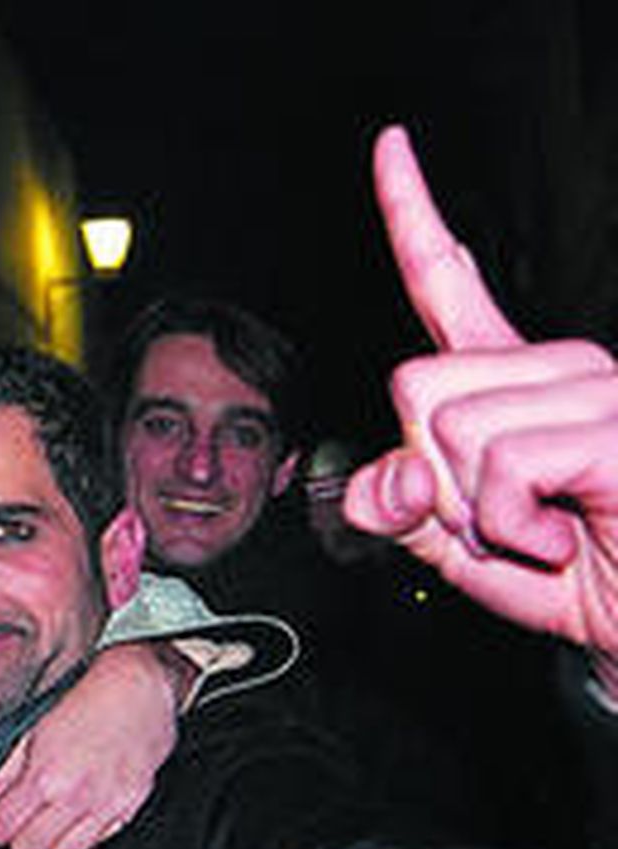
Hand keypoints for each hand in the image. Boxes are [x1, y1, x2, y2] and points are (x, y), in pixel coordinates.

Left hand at [0, 644, 175, 848]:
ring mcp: (102, 807)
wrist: (139, 691)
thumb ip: (11, 765)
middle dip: (19, 841)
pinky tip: (80, 817)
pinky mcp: (127, 809)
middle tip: (22, 825)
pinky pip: (97, 844)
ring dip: (52, 845)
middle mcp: (72, 797)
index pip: (2, 829)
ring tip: (52, 825)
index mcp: (43, 776)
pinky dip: (84, 838)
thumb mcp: (36, 727)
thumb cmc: (88, 702)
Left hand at [344, 126, 617, 672]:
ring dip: (474, 510)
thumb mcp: (460, 547)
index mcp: (513, 381)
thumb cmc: (576, 578)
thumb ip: (402, 508)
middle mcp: (557, 367)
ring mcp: (593, 389)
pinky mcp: (611, 427)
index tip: (391, 145)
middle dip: (429, 473)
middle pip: (413, 385)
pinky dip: (511, 526)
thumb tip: (379, 479)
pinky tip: (562, 534)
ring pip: (447, 426)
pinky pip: (497, 466)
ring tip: (538, 528)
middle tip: (497, 517)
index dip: (413, 212)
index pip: (448, 282)